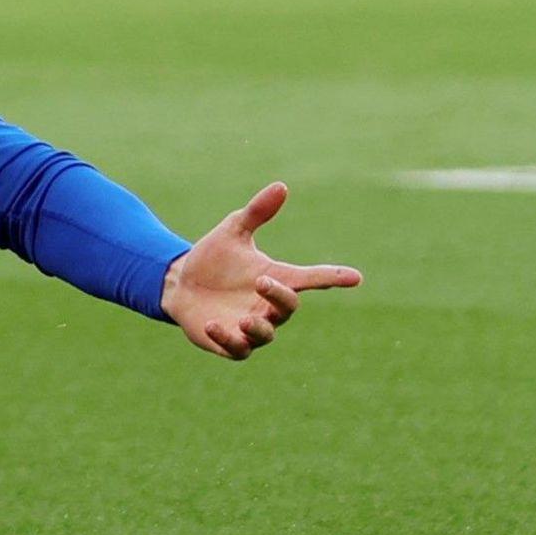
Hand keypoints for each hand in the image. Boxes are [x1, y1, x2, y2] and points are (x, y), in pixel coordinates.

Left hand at [161, 182, 361, 360]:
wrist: (180, 283)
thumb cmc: (213, 258)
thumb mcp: (234, 231)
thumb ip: (257, 212)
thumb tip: (281, 186)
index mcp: (276, 278)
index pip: (312, 278)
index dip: (333, 277)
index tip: (355, 277)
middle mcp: (268, 306)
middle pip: (288, 306)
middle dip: (279, 296)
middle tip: (261, 281)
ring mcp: (250, 327)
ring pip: (266, 335)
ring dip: (259, 328)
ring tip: (246, 318)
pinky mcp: (229, 343)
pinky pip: (237, 348)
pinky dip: (227, 339)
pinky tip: (212, 325)